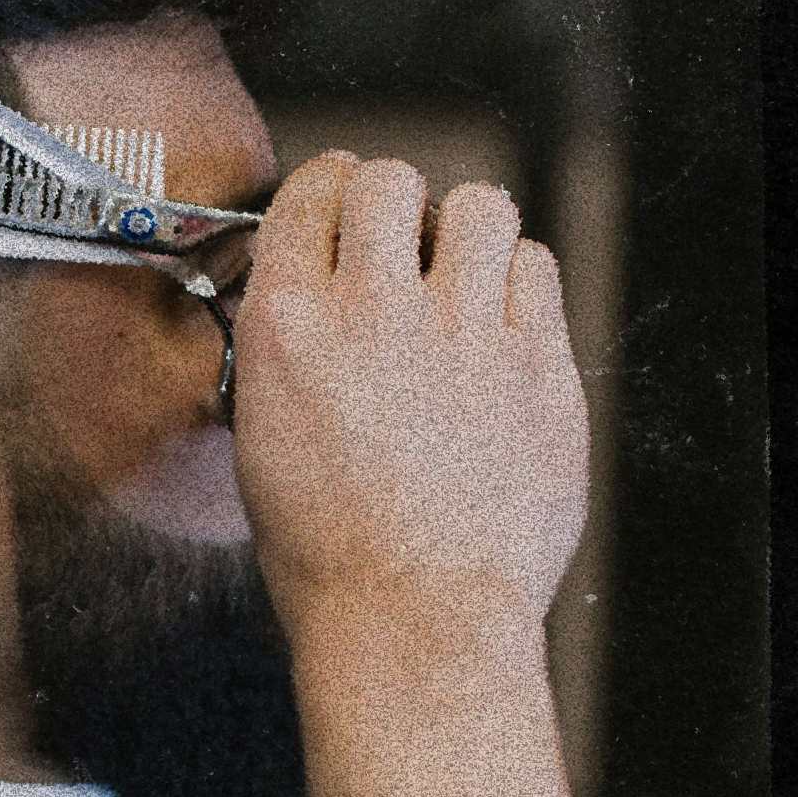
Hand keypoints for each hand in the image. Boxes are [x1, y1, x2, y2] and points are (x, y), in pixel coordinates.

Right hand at [232, 153, 587, 796]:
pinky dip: (518, 282)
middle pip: (392, 180)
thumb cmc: (329, 555)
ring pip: (480, 205)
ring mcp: (464, 331)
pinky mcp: (538, 363)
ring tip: (460, 271)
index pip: (310, 194)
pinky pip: (537, 267)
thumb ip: (281, 356)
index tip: (338, 199)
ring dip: (465, 230)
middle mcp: (374, 310)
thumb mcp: (259, 440)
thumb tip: (298, 312)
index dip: (326, 190)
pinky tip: (500, 322)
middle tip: (399, 238)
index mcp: (288, 326)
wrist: (413, 616)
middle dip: (393, 202)